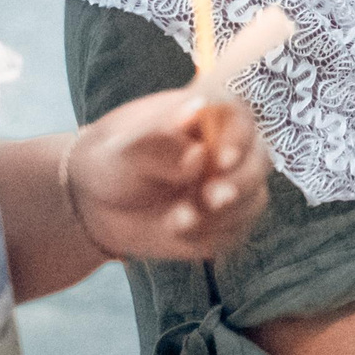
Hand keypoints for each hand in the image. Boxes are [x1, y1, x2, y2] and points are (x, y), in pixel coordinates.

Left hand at [64, 88, 272, 260]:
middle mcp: (225, 149)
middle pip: (258, 159)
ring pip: (253, 198)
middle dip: (241, 183)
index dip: (238, 139)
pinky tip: (178, 232)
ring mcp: (228, 186)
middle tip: (212, 199)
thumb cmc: (110, 163)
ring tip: (178, 221)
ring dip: (225, 215)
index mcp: (204, 117)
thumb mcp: (120, 153)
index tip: (222, 161)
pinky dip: (211, 237)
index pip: (239, 117)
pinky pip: (235, 232)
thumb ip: (156, 149)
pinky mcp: (224, 222)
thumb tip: (197, 156)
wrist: (96, 206)